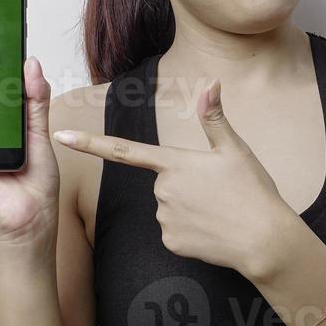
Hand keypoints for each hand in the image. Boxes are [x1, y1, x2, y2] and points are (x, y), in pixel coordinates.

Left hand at [53, 77, 293, 278]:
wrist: (265, 240)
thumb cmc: (252, 192)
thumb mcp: (235, 150)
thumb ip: (214, 118)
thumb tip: (211, 83)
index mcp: (174, 163)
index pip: (123, 150)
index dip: (89, 142)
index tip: (61, 137)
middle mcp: (162, 190)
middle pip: (163, 182)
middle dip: (185, 185)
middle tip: (218, 192)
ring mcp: (164, 218)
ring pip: (169, 207)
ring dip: (190, 208)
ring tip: (219, 212)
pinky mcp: (170, 242)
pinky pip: (174, 231)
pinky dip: (192, 231)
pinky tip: (213, 231)